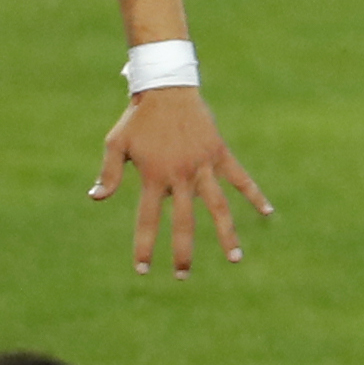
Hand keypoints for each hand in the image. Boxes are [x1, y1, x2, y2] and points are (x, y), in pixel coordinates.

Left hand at [92, 85, 276, 274]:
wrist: (167, 87)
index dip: (145, 246)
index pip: (148, 220)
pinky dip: (254, 194)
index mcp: (153, 176)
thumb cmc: (137, 118)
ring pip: (218, 206)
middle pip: (184, 222)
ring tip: (234, 260)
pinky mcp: (219, 153)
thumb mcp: (116, 143)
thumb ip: (109, 173)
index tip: (143, 270)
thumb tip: (95, 198)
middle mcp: (180, 175)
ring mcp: (203, 165)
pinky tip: (267, 212)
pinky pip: (240, 178)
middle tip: (182, 277)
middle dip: (183, 253)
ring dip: (227, 234)